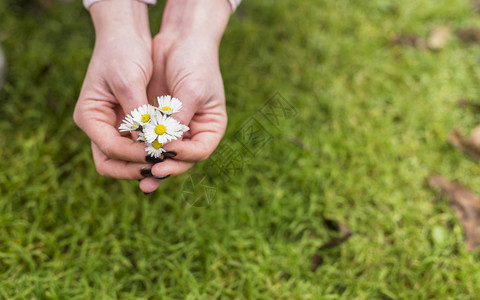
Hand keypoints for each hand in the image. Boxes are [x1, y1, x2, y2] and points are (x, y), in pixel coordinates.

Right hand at [74, 0, 152, 179]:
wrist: (126, 36)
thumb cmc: (124, 53)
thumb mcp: (130, 81)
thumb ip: (138, 113)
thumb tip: (150, 142)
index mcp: (89, 116)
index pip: (111, 148)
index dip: (135, 154)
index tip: (159, 153)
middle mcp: (97, 126)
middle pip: (111, 163)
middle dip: (135, 168)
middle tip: (162, 167)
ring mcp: (111, 127)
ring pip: (124, 159)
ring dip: (143, 163)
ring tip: (167, 161)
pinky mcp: (126, 124)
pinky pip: (136, 147)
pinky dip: (149, 151)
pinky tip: (167, 150)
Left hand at [139, 0, 231, 192]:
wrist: (181, 39)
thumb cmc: (195, 62)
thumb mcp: (192, 90)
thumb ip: (179, 119)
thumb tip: (163, 146)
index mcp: (210, 127)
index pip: (200, 151)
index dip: (184, 156)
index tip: (166, 152)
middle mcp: (194, 132)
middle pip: (182, 159)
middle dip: (166, 167)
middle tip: (151, 173)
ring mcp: (175, 128)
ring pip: (164, 154)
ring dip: (152, 165)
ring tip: (141, 179)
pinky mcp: (157, 122)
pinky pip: (148, 140)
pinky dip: (141, 149)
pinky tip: (130, 158)